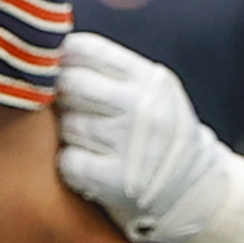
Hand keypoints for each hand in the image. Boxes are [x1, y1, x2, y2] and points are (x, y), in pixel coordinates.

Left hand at [52, 33, 243, 242]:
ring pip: (67, 123)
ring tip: (91, 141)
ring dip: (69, 133)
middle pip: (70, 84)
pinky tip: (90, 164)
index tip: (62, 71)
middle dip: (64, 96)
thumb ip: (112, 72)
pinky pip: (69, 161)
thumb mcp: (152, 93)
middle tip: (74, 109)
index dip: (63, 60)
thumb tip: (50, 52)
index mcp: (150, 79)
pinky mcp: (115, 180)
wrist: (193, 192)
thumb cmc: (157, 135)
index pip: (85, 50)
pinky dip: (72, 164)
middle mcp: (142, 107)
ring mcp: (130, 144)